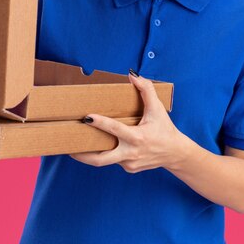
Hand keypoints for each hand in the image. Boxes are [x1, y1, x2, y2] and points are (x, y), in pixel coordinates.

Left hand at [70, 70, 187, 172]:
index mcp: (137, 138)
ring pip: (105, 160)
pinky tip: (101, 145)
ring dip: (90, 154)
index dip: (100, 123)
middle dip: (82, 155)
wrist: (175, 153)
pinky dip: (107, 152)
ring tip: (75, 147)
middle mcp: (131, 153)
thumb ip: (146, 89)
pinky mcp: (129, 168)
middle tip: (67, 147)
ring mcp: (129, 163)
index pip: (115, 130)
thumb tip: (132, 74)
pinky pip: (114, 160)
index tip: (86, 117)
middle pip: (101, 159)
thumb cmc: (165, 129)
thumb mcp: (158, 108)